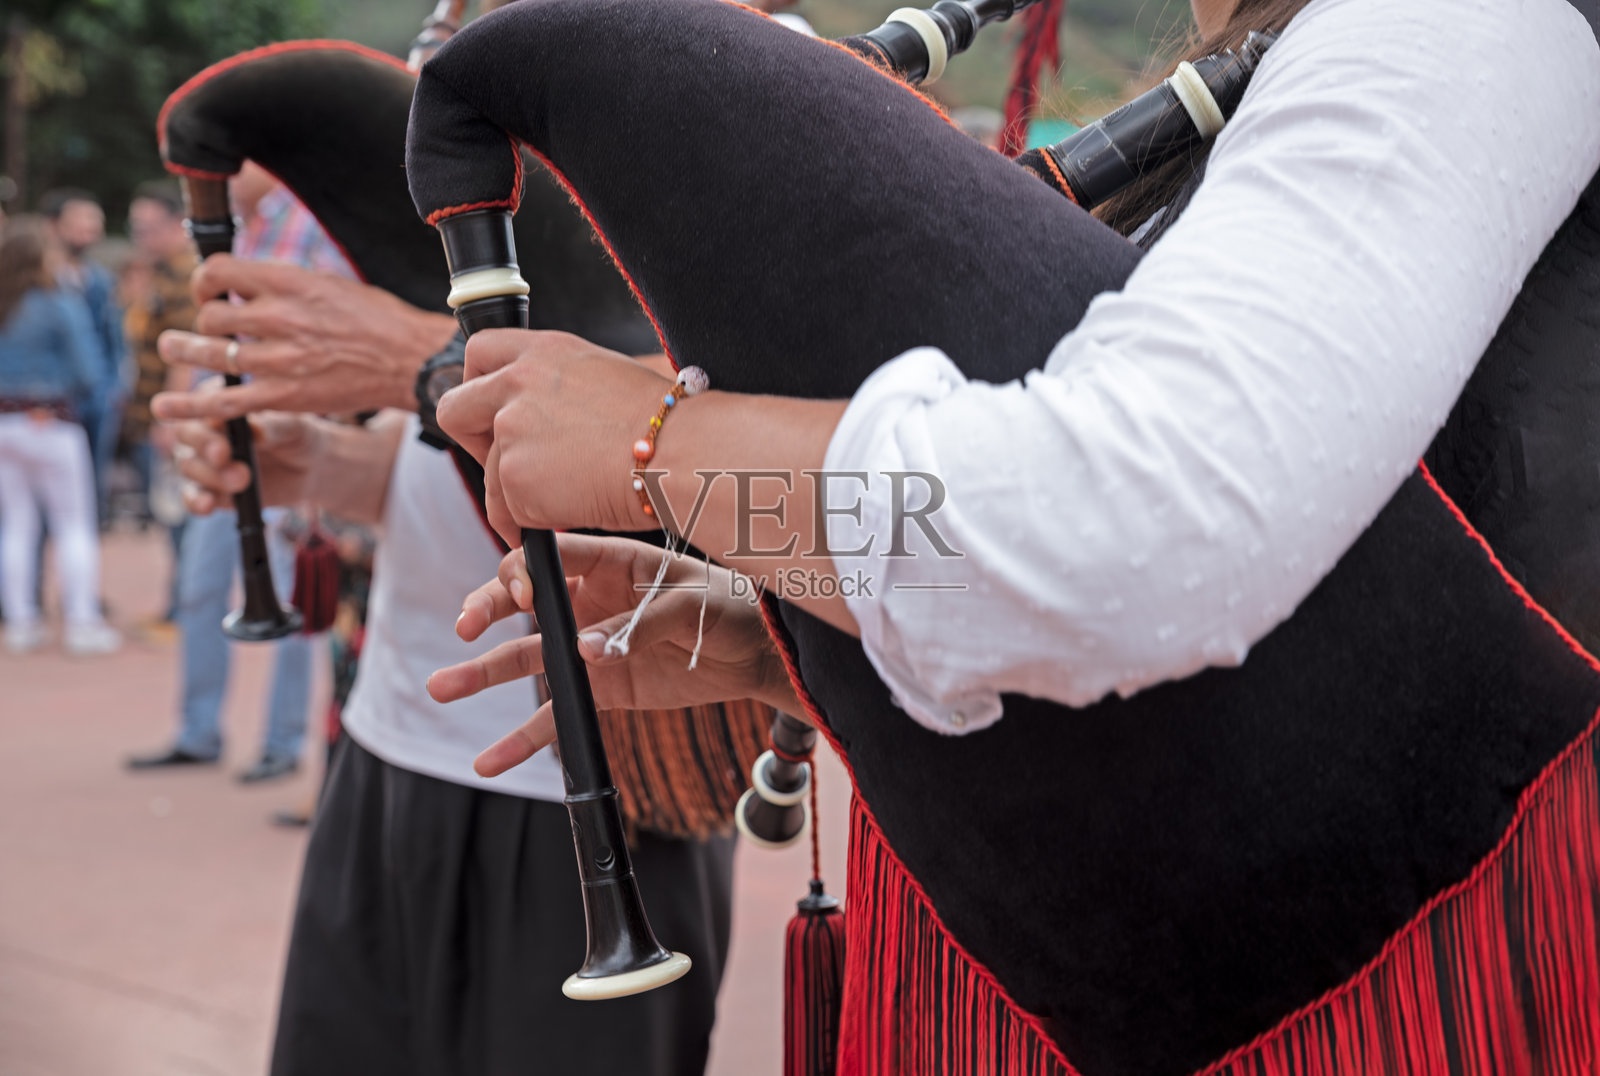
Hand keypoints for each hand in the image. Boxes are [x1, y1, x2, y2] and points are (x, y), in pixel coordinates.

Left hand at [150, 255, 458, 419]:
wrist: (411, 361)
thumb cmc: (378, 320)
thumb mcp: (329, 284)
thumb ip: (285, 284)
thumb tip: (249, 283)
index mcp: (288, 282)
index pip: (218, 272)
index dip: (206, 282)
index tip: (212, 292)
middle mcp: (278, 317)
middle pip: (211, 315)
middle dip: (207, 320)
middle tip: (214, 327)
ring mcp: (278, 358)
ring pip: (210, 352)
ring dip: (184, 350)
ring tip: (171, 347)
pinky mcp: (284, 396)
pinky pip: (225, 400)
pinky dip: (191, 404)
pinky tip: (164, 407)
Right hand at [170, 404, 319, 514]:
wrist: (309, 469)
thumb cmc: (298, 436)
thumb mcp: (293, 428)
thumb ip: (273, 427)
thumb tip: (254, 431)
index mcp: (221, 402)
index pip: (201, 401)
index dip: (203, 412)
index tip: (219, 423)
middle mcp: (204, 430)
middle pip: (187, 434)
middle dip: (204, 445)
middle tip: (224, 455)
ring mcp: (203, 461)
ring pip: (189, 466)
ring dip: (211, 475)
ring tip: (242, 480)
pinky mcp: (209, 490)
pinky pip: (192, 497)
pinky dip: (196, 502)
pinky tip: (207, 505)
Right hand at [426, 533, 798, 776]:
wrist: (760, 655)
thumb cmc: (732, 608)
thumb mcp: (693, 605)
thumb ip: (637, 624)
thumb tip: (587, 650)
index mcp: (612, 562)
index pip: (554, 555)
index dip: (525, 570)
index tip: (519, 595)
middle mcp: (591, 601)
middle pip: (524, 602)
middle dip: (487, 609)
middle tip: (466, 627)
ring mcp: (590, 647)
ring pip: (526, 658)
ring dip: (482, 674)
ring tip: (440, 688)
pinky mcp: (601, 690)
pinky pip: (554, 714)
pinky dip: (521, 739)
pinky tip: (489, 760)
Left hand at [436, 330, 668, 543]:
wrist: (680, 453)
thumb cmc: (663, 424)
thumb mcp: (605, 376)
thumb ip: (558, 385)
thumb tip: (542, 412)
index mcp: (544, 350)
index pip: (479, 351)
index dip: (478, 385)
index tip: (494, 412)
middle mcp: (518, 382)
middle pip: (454, 408)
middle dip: (473, 442)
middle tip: (508, 464)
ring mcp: (511, 429)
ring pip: (488, 473)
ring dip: (516, 493)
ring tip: (566, 497)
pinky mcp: (514, 476)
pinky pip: (507, 508)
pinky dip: (531, 520)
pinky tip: (568, 512)